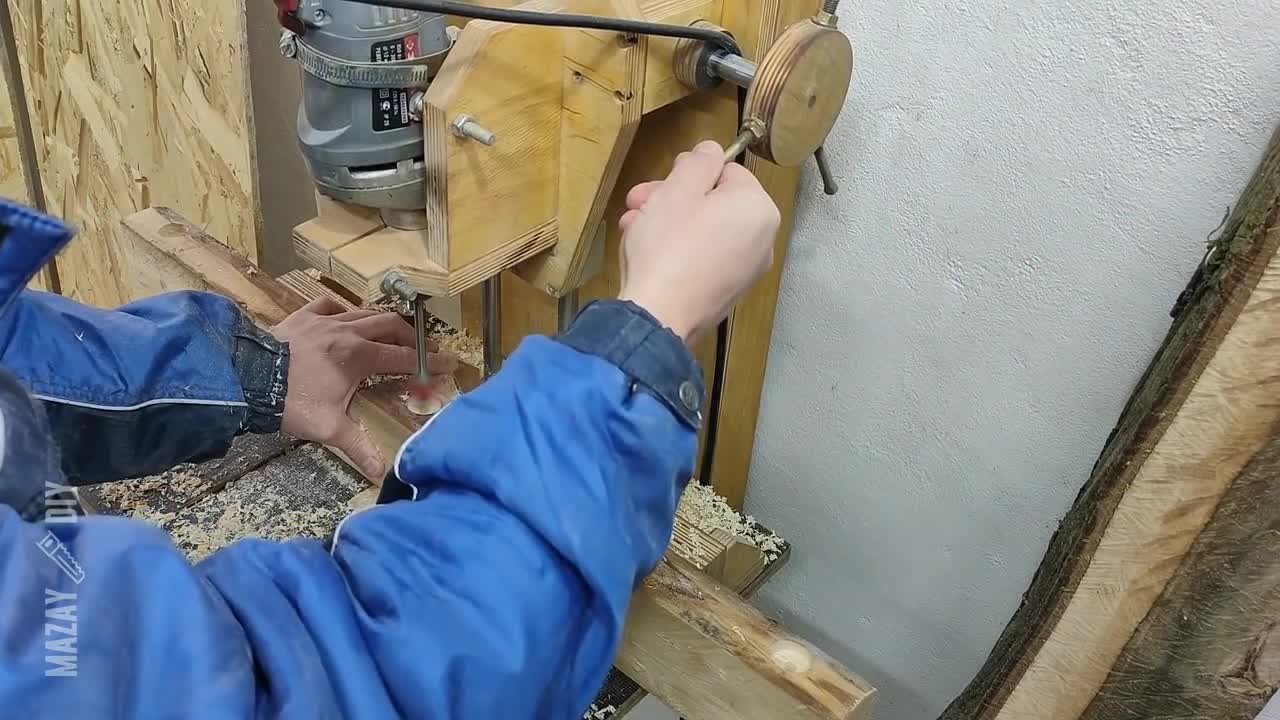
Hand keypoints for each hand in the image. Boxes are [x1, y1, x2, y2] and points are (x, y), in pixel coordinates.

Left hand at [271, 297, 457, 478]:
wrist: (248, 377)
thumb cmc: (291, 402)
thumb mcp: (328, 428)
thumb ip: (358, 447)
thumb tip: (380, 473)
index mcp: (361, 356)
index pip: (406, 358)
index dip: (430, 362)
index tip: (449, 363)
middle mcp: (349, 332)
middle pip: (392, 327)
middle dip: (413, 338)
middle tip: (425, 349)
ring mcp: (325, 320)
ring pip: (365, 314)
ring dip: (383, 324)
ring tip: (393, 334)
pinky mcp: (303, 316)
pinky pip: (330, 305)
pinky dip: (344, 311)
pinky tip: (345, 317)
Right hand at [617, 140, 780, 344]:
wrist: (658, 316)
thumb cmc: (669, 245)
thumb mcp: (679, 188)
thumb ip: (699, 161)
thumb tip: (710, 150)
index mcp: (758, 209)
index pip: (726, 171)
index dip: (689, 172)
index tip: (659, 181)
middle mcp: (762, 241)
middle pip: (713, 204)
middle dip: (672, 199)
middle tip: (637, 203)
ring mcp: (745, 272)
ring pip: (703, 232)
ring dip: (667, 224)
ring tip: (633, 228)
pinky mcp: (724, 295)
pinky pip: (702, 260)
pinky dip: (677, 252)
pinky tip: (646, 254)